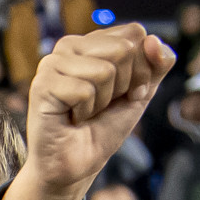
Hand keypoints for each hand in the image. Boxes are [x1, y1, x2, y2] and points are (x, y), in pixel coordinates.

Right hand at [0, 23, 175, 199]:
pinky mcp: (42, 84)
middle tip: (102, 104)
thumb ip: (157, 63)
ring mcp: (52, 63)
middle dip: (124, 84)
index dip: (141, 68)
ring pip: (104, 70)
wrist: (78, 165)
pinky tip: (71, 118)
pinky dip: (85, 111)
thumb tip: (152, 39)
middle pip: (123, 49)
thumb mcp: (141, 91)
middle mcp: (70, 45)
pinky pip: (84, 90)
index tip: (125, 92)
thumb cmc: (103, 127)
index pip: (135, 33)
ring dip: (103, 100)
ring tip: (85, 111)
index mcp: (93, 41)